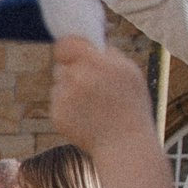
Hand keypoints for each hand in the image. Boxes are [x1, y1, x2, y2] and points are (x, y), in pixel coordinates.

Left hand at [48, 37, 157, 155]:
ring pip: (59, 84)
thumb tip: (90, 43)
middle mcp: (77, 78)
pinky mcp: (56, 114)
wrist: (124, 145)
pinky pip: (57, 102)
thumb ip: (108, 54)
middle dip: (73, 73)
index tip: (73, 54)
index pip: (65, 44)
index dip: (68, 48)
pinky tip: (86, 117)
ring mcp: (64, 97)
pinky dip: (68, 108)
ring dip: (70, 90)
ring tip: (93, 105)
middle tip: (92, 87)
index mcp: (96, 63)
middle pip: (61, 66)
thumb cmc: (131, 107)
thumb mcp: (130, 73)